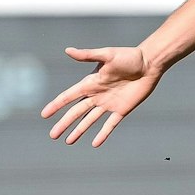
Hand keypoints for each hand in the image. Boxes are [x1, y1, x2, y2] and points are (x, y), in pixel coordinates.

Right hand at [41, 46, 161, 146]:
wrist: (150, 63)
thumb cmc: (129, 56)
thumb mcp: (107, 55)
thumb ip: (87, 55)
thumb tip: (67, 50)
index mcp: (90, 83)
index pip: (69, 97)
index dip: (56, 105)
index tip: (44, 115)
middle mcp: (97, 95)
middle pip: (76, 112)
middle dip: (64, 123)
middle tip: (52, 135)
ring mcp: (109, 103)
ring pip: (90, 120)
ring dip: (79, 131)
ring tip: (68, 141)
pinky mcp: (122, 109)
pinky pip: (110, 124)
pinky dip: (103, 134)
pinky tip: (95, 144)